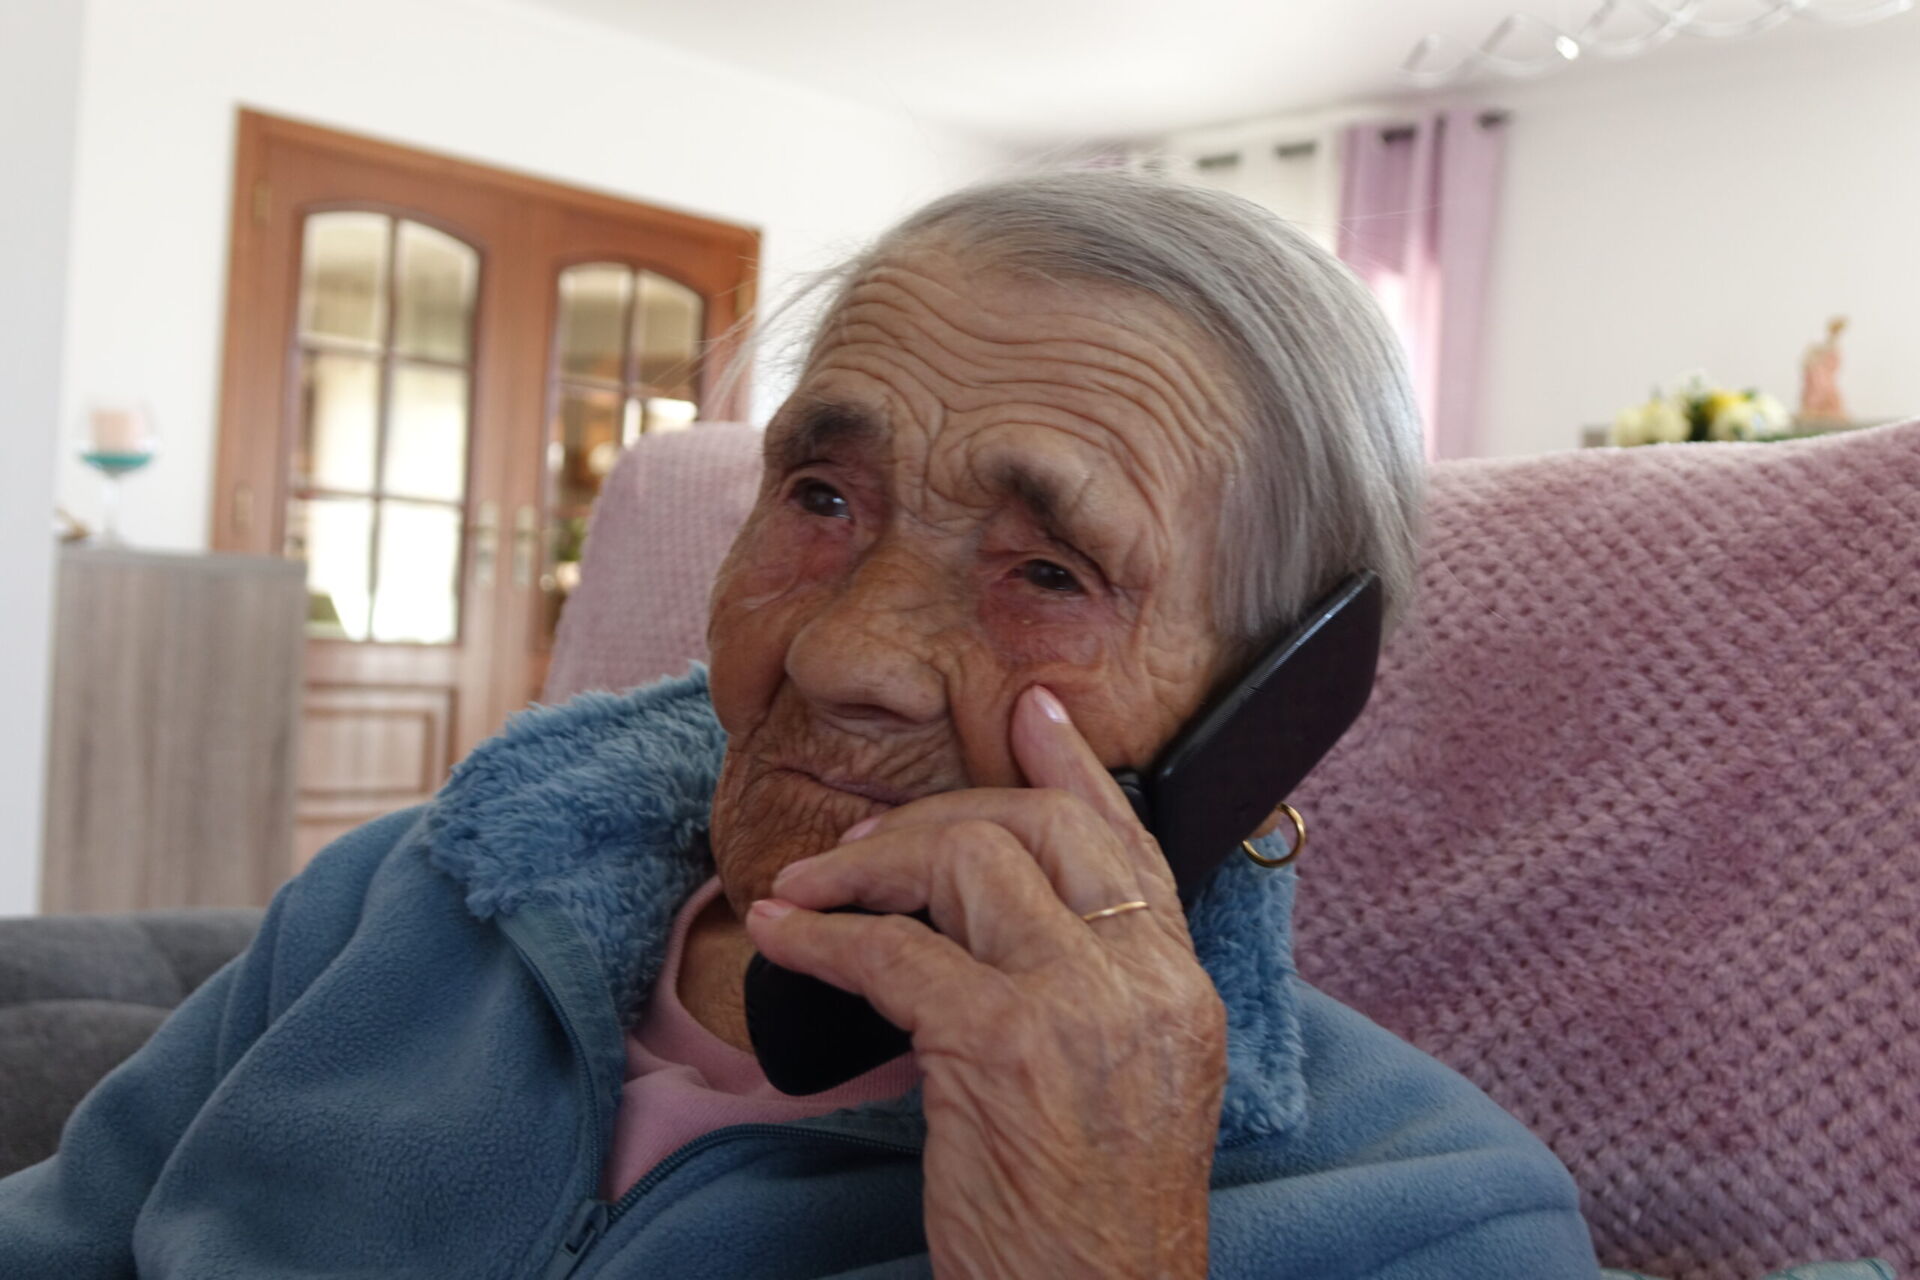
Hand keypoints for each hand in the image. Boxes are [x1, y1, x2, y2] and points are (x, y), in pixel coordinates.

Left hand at [744, 685, 1226, 1278]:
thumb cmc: (1092, 1231)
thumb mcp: (1124, 1093)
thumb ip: (1089, 994)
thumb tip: (989, 924)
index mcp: (1181, 990)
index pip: (1130, 843)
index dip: (1073, 768)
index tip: (1030, 713)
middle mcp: (1145, 983)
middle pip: (1040, 827)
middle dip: (937, 816)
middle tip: (862, 846)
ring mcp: (1081, 1008)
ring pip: (968, 862)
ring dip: (868, 864)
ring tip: (809, 890)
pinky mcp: (1003, 1048)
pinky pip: (895, 953)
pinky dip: (825, 937)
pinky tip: (785, 940)